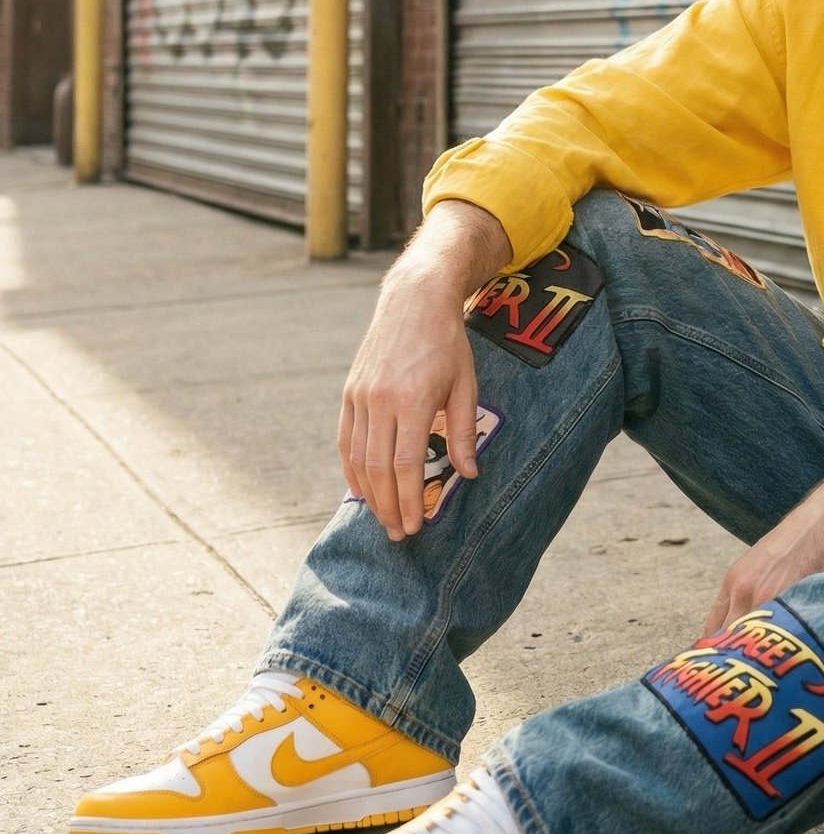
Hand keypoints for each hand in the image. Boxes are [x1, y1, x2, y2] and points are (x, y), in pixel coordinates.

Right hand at [337, 200, 510, 540]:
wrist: (415, 299)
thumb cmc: (448, 342)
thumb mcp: (466, 384)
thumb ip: (463, 432)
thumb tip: (467, 474)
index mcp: (414, 399)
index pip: (406, 464)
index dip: (408, 500)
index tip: (416, 525)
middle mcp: (381, 399)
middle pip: (378, 468)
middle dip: (387, 507)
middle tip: (399, 534)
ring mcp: (360, 395)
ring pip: (357, 458)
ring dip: (368, 494)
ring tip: (382, 518)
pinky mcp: (350, 392)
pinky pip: (346, 440)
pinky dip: (352, 468)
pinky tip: (362, 488)